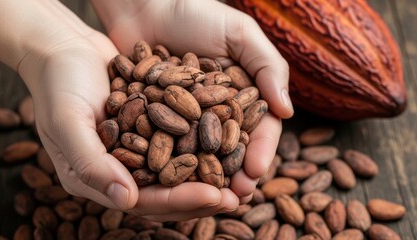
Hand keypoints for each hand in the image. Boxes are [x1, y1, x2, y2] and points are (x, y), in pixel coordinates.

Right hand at [19, 27, 237, 221]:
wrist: (65, 48)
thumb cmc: (59, 84)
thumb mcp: (68, 122)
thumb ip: (92, 164)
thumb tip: (126, 200)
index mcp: (96, 178)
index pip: (143, 200)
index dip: (179, 200)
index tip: (213, 196)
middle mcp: (118, 169)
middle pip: (165, 192)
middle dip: (200, 194)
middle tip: (235, 196)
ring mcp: (135, 148)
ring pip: (176, 170)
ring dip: (206, 174)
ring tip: (238, 176)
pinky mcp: (149, 127)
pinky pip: (178, 141)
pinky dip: (200, 144)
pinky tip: (225, 142)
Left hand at [93, 0, 292, 202]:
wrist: (146, 3)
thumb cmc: (196, 12)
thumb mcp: (239, 33)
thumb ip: (267, 67)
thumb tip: (287, 110)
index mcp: (242, 94)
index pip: (257, 128)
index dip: (259, 151)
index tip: (255, 171)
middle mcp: (216, 110)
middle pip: (229, 148)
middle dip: (233, 173)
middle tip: (234, 197)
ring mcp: (185, 116)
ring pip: (199, 153)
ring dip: (204, 177)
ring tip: (205, 197)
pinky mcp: (155, 117)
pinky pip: (164, 143)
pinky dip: (168, 162)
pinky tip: (169, 180)